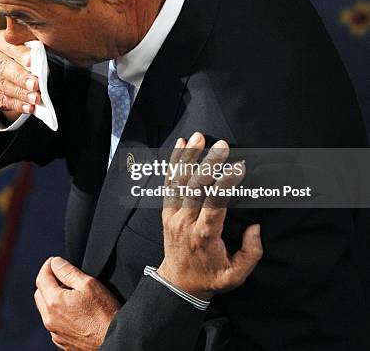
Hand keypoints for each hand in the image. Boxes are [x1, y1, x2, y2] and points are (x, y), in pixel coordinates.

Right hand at [0, 29, 40, 121]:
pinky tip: (27, 108)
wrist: (9, 74)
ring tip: (35, 99)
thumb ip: (35, 56)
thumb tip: (43, 68)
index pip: (11, 46)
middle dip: (21, 78)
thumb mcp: (30, 52)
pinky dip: (14, 105)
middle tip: (36, 85)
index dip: (22, 54)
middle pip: (3, 66)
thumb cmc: (24, 59)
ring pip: (0, 84)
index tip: (32, 62)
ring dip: (20, 94)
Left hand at [34, 257, 119, 349]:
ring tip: (69, 292)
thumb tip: (55, 263)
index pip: (42, 278)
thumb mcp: (89, 284)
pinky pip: (53, 322)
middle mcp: (50, 318)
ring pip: (45, 308)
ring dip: (52, 297)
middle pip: (40, 293)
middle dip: (48, 281)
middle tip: (62, 275)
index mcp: (54, 302)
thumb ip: (68, 271)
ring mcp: (54, 332)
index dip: (48, 266)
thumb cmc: (105, 314)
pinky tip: (72, 309)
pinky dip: (57, 312)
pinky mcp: (61, 340)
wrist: (114, 340)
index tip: (55, 261)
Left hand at [157, 132, 262, 299]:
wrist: (178, 283)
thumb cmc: (210, 277)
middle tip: (222, 146)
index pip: (214, 204)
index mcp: (204, 236)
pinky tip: (181, 146)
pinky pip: (169, 183)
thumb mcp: (236, 275)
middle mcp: (186, 222)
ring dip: (189, 157)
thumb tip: (255, 228)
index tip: (239, 167)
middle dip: (209, 164)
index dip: (226, 184)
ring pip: (179, 181)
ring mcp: (173, 215)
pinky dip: (174, 163)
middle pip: (195, 188)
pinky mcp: (166, 211)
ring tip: (199, 137)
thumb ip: (251, 253)